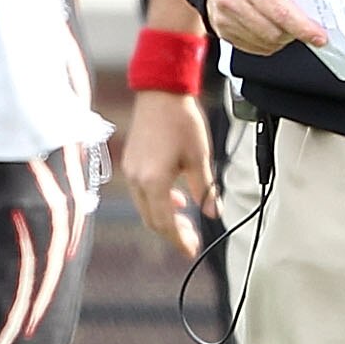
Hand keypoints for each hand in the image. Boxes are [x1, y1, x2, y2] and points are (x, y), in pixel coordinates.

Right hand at [121, 87, 219, 259]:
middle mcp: (137, 180)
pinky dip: (157, 201)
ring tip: (187, 219)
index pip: (165, 223)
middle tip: (192, 239)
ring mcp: (130, 171)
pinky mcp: (130, 162)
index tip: (192, 250)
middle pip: (152, 220)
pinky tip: (175, 197)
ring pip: (145, 207)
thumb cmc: (182, 122)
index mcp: (153, 182)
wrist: (160, 92)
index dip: (179, 240)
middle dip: (172, 232)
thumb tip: (213, 213)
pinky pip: (141, 192)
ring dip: (165, 216)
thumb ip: (205, 189)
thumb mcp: (200, 158)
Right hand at [204, 0, 329, 58]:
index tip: (318, 36)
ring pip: (265, 43)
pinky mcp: (223, 32)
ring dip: (281, 39)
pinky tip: (268, 28)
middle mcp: (232, 0)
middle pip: (274, 32)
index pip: (281, 12)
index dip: (303, 28)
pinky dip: (268, 43)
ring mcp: (225, 18)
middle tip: (300, 26)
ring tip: (281, 23)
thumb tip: (310, 15)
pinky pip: (255, 48)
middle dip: (293, 33)